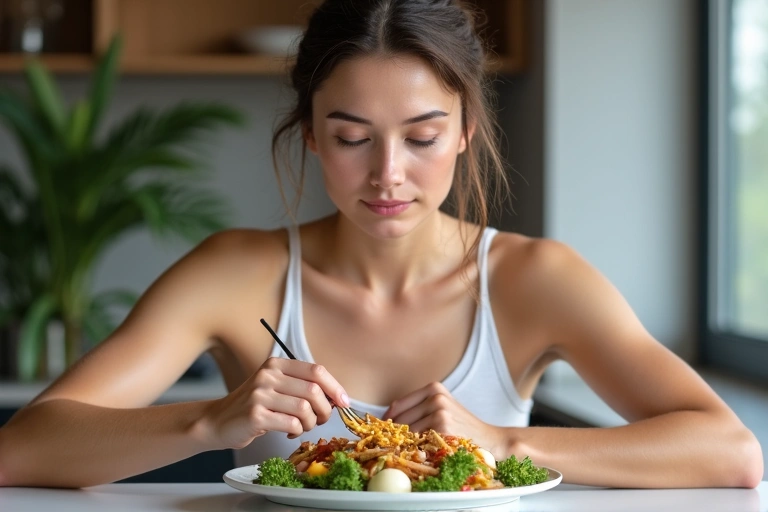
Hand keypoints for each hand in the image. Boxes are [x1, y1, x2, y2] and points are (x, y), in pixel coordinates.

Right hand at [201, 357, 348, 449]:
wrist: (218, 421)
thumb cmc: (255, 406)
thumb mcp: (277, 388)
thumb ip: (303, 388)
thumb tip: (337, 398)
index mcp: (277, 364)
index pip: (316, 371)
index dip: (335, 387)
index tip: (344, 402)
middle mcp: (268, 375)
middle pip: (313, 391)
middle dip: (324, 410)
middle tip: (320, 420)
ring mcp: (260, 394)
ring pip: (304, 409)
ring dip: (310, 423)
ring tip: (302, 426)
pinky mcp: (255, 415)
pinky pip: (291, 424)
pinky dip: (297, 431)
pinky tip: (289, 432)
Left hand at [384, 382, 507, 456]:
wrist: (492, 440)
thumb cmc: (463, 428)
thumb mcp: (442, 408)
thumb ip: (418, 410)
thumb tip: (385, 422)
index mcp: (434, 388)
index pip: (398, 406)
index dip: (387, 422)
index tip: (382, 433)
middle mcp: (436, 396)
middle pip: (400, 419)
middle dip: (395, 435)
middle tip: (393, 447)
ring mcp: (439, 411)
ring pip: (407, 432)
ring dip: (404, 444)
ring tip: (409, 453)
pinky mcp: (443, 428)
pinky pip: (418, 441)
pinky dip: (414, 450)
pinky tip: (419, 455)